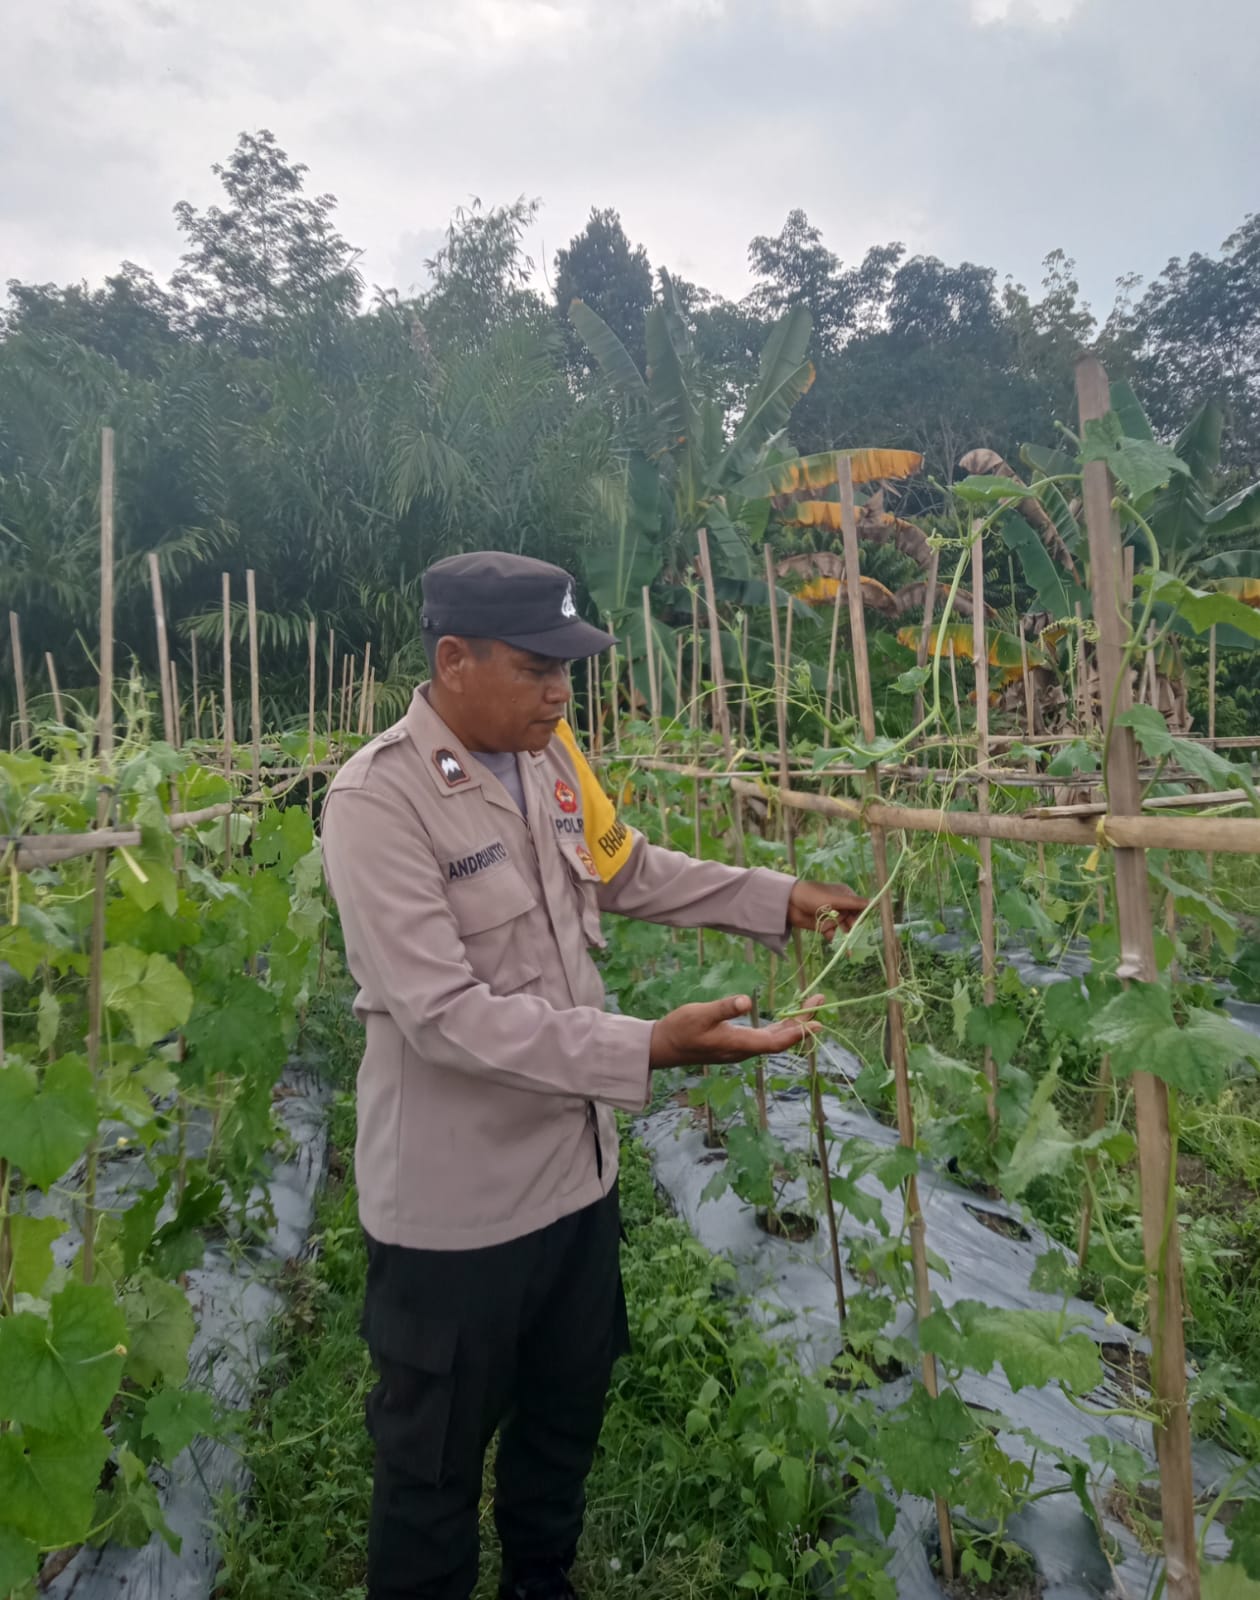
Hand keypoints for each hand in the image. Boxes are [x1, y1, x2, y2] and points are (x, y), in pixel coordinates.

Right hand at [649, 993, 824, 1070]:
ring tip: (810, 1007)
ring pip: (774, 1038)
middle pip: (781, 1040)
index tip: (816, 1022)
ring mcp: (742, 1048)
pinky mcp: (737, 1043)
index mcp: (739, 1044)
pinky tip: (787, 1018)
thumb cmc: (681, 1029)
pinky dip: (780, 1026)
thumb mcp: (700, 1014)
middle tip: (820, 1002)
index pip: (776, 1042)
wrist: (666, 1046)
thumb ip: (723, 1008)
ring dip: (793, 1024)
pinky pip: (766, 1037)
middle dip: (802, 1022)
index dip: (797, 1033)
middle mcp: (745, 1050)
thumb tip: (745, 1002)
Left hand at [788, 880, 866, 939]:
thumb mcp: (834, 899)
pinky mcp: (823, 926)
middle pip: (853, 918)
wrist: (789, 903)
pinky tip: (830, 937)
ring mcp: (832, 916)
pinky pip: (832, 934)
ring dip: (846, 934)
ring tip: (847, 941)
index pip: (859, 906)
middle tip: (852, 931)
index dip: (862, 914)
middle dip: (854, 926)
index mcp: (844, 895)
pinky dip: (832, 937)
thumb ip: (853, 903)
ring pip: (844, 927)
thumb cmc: (812, 896)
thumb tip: (875, 902)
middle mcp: (840, 906)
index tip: (862, 921)